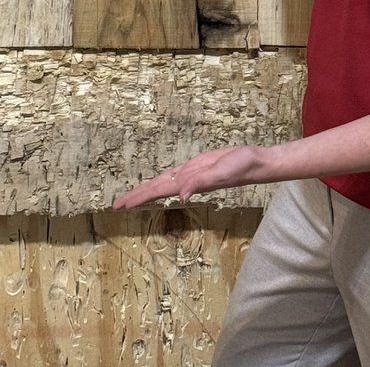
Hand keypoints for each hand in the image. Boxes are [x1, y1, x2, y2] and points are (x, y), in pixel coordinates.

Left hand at [112, 144, 266, 208]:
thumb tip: (180, 196)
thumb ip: (200, 183)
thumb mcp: (219, 174)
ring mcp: (190, 174)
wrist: (253, 163)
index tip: (121, 206)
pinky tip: (160, 183)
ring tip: (131, 197)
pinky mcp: (197, 167)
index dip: (138, 197)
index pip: (156, 190)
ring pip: (163, 182)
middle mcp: (185, 180)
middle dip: (136, 196)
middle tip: (116, 205)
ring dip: (147, 189)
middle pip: (155, 188)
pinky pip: (175, 174)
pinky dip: (163, 180)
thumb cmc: (239, 168)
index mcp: (186, 182)